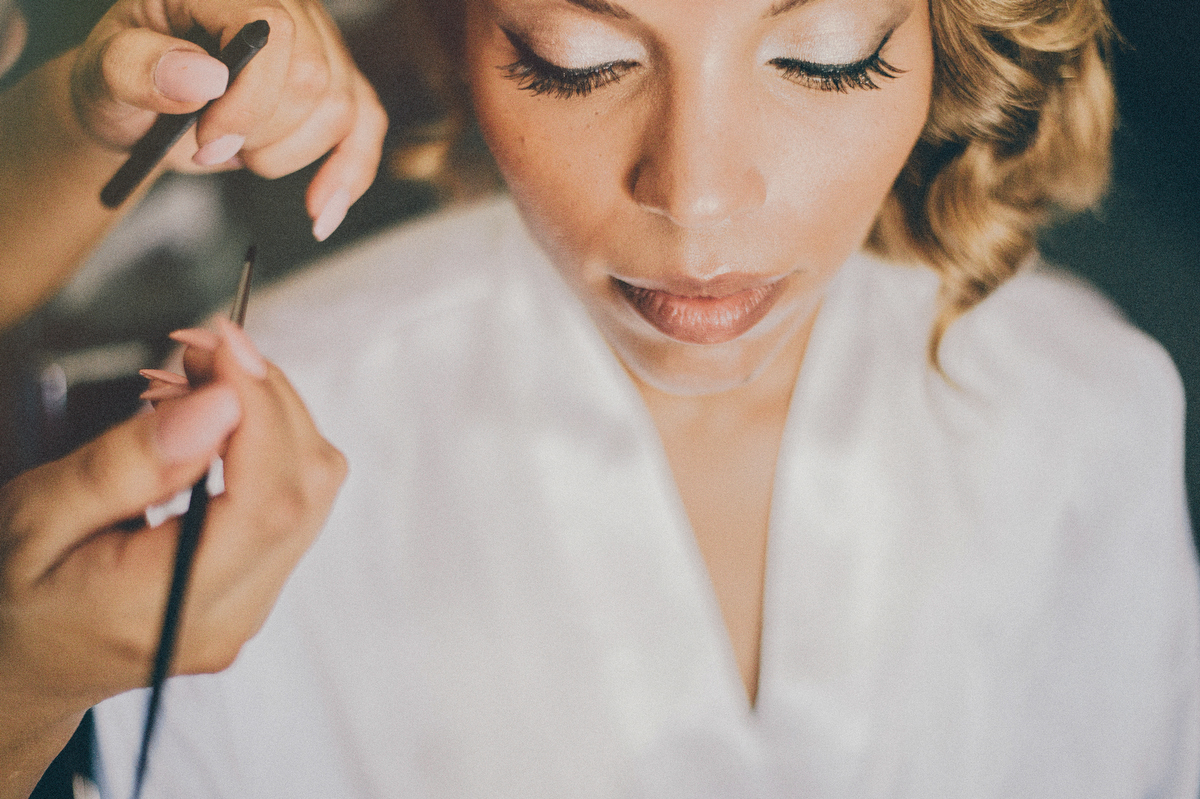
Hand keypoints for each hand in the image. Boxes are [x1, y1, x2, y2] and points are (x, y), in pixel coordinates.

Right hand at [0, 322, 344, 798]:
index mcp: (169, 610)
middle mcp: (230, 616)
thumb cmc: (10, 595)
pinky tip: (213, 418)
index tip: (224, 343)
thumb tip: (220, 405)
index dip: (261, 408)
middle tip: (202, 348)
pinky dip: (269, 442)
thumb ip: (123, 467)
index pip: (267, 501)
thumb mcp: (34, 521)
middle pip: (306, 488)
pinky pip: (295, 500)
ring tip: (199, 377)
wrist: (19, 668)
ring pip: (314, 489)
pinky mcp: (258, 586)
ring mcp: (252, 607)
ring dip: (272, 413)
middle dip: (268, 396)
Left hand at [69, 0, 387, 238]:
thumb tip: (203, 77)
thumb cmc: (122, 80)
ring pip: (342, 111)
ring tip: (240, 151)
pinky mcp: (337, 82)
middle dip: (264, 135)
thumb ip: (138, 67)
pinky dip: (349, 175)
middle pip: (315, 79)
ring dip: (288, 155)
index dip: (250, 100)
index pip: (274, 31)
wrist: (137, 104)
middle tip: (212, 146)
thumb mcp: (103, 73)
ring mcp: (317, 42)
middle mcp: (282, 4)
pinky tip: (322, 209)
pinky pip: (367, 126)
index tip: (207, 142)